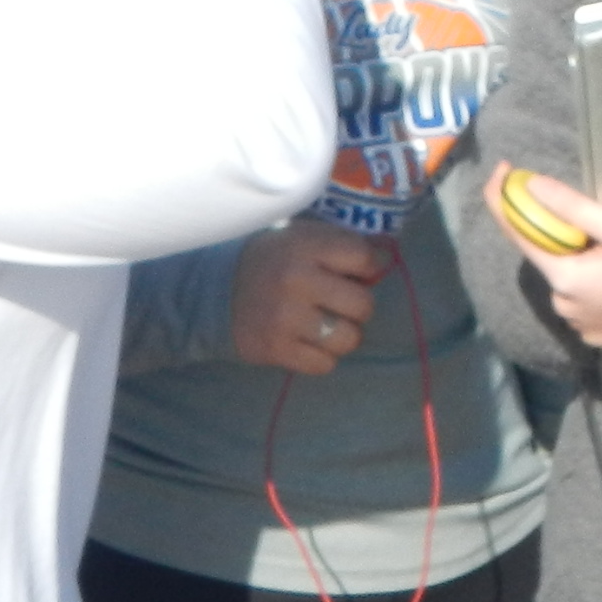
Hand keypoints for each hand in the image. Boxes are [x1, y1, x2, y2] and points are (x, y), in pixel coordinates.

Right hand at [232, 222, 386, 374]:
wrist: (215, 289)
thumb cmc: (271, 260)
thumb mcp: (301, 237)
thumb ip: (341, 244)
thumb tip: (386, 256)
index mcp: (305, 246)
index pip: (364, 258)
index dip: (368, 266)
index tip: (356, 271)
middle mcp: (297, 280)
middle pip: (363, 305)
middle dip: (358, 307)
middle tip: (341, 304)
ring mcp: (286, 318)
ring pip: (348, 339)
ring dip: (343, 335)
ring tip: (328, 326)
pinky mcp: (277, 349)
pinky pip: (325, 364)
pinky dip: (322, 356)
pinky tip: (309, 341)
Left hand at [490, 166, 601, 349]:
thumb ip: (574, 208)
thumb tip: (529, 186)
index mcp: (566, 279)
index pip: (517, 232)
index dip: (504, 197)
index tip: (504, 168)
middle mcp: (564, 306)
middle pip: (545, 254)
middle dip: (556, 228)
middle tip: (592, 209)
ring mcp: (580, 325)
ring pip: (566, 276)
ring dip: (577, 254)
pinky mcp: (598, 335)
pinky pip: (582, 297)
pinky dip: (591, 278)